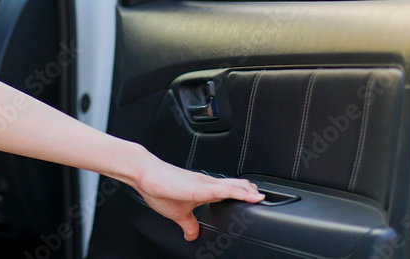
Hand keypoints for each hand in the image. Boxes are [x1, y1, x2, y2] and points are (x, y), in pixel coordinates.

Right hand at [132, 155, 264, 240]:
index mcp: (203, 189)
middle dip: (252, 193)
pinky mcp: (202, 187)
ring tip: (264, 199)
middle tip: (264, 200)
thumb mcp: (177, 213)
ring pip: (236, 187)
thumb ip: (188, 224)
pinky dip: (243, 194)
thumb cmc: (158, 188)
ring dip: (251, 193)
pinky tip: (253, 198)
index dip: (243, 195)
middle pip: (237, 187)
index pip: (229, 191)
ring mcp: (207, 185)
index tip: (255, 202)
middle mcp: (208, 184)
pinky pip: (228, 190)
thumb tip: (191, 235)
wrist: (145, 174)